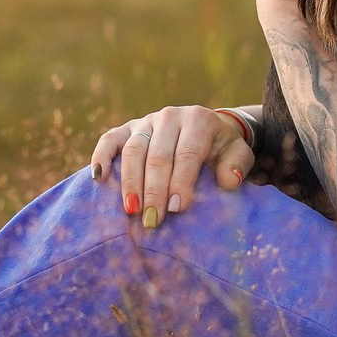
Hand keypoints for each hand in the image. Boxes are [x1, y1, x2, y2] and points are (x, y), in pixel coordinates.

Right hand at [89, 105, 258, 225]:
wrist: (205, 129)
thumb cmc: (221, 148)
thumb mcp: (237, 153)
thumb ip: (236, 165)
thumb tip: (229, 181)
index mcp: (198, 120)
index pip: (187, 153)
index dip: (181, 181)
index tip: (177, 209)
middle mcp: (170, 116)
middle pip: (158, 155)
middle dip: (154, 189)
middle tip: (153, 220)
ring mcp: (145, 121)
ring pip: (133, 150)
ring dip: (131, 182)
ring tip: (131, 210)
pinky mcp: (127, 128)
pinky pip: (110, 139)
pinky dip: (101, 157)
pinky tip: (99, 179)